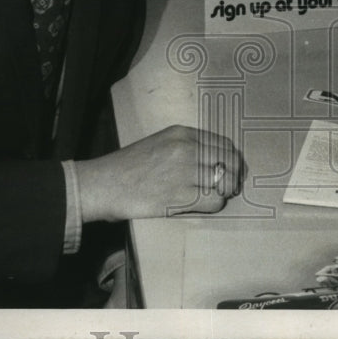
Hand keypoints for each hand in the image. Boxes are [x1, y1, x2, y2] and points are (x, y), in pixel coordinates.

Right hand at [76, 125, 245, 221]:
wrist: (103, 184)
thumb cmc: (128, 166)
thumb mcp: (159, 142)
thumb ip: (186, 145)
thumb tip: (214, 159)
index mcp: (182, 133)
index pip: (224, 143)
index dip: (232, 158)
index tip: (232, 168)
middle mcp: (187, 149)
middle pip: (230, 161)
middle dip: (234, 175)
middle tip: (230, 185)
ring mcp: (185, 172)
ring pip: (225, 182)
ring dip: (224, 191)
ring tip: (216, 196)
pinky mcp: (180, 196)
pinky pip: (214, 201)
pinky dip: (214, 204)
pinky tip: (203, 204)